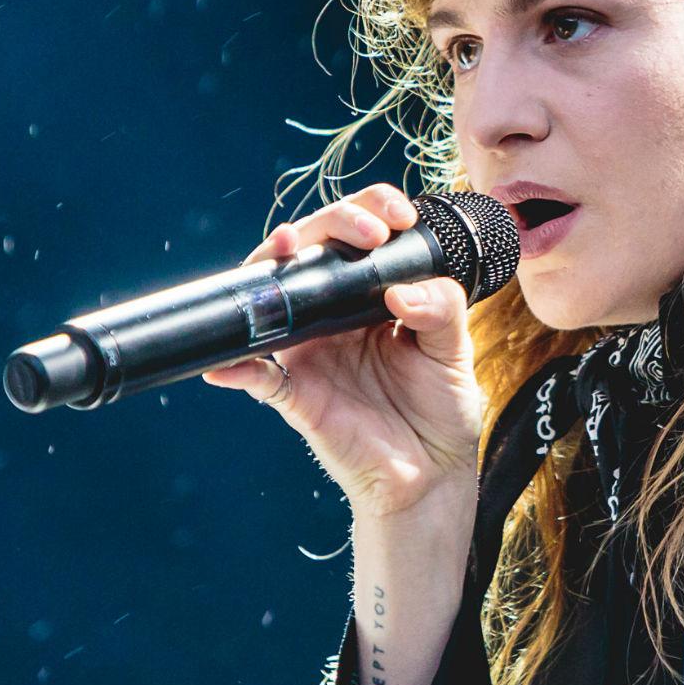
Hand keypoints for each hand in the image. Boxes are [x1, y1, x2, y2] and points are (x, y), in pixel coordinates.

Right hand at [201, 184, 483, 519]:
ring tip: (283, 248)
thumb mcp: (455, 351)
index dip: (371, 210)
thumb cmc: (439, 408)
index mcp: (373, 294)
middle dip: (332, 222)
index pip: (359, 233)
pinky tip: (228, 360)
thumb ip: (441, 309)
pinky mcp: (295, 393)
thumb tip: (399, 290)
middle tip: (369, 234)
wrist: (432, 474)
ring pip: (272, 293)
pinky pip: (256, 376)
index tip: (398, 218)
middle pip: (311, 247)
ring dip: (269, 266)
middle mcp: (334, 313)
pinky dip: (237, 366)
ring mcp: (310, 350)